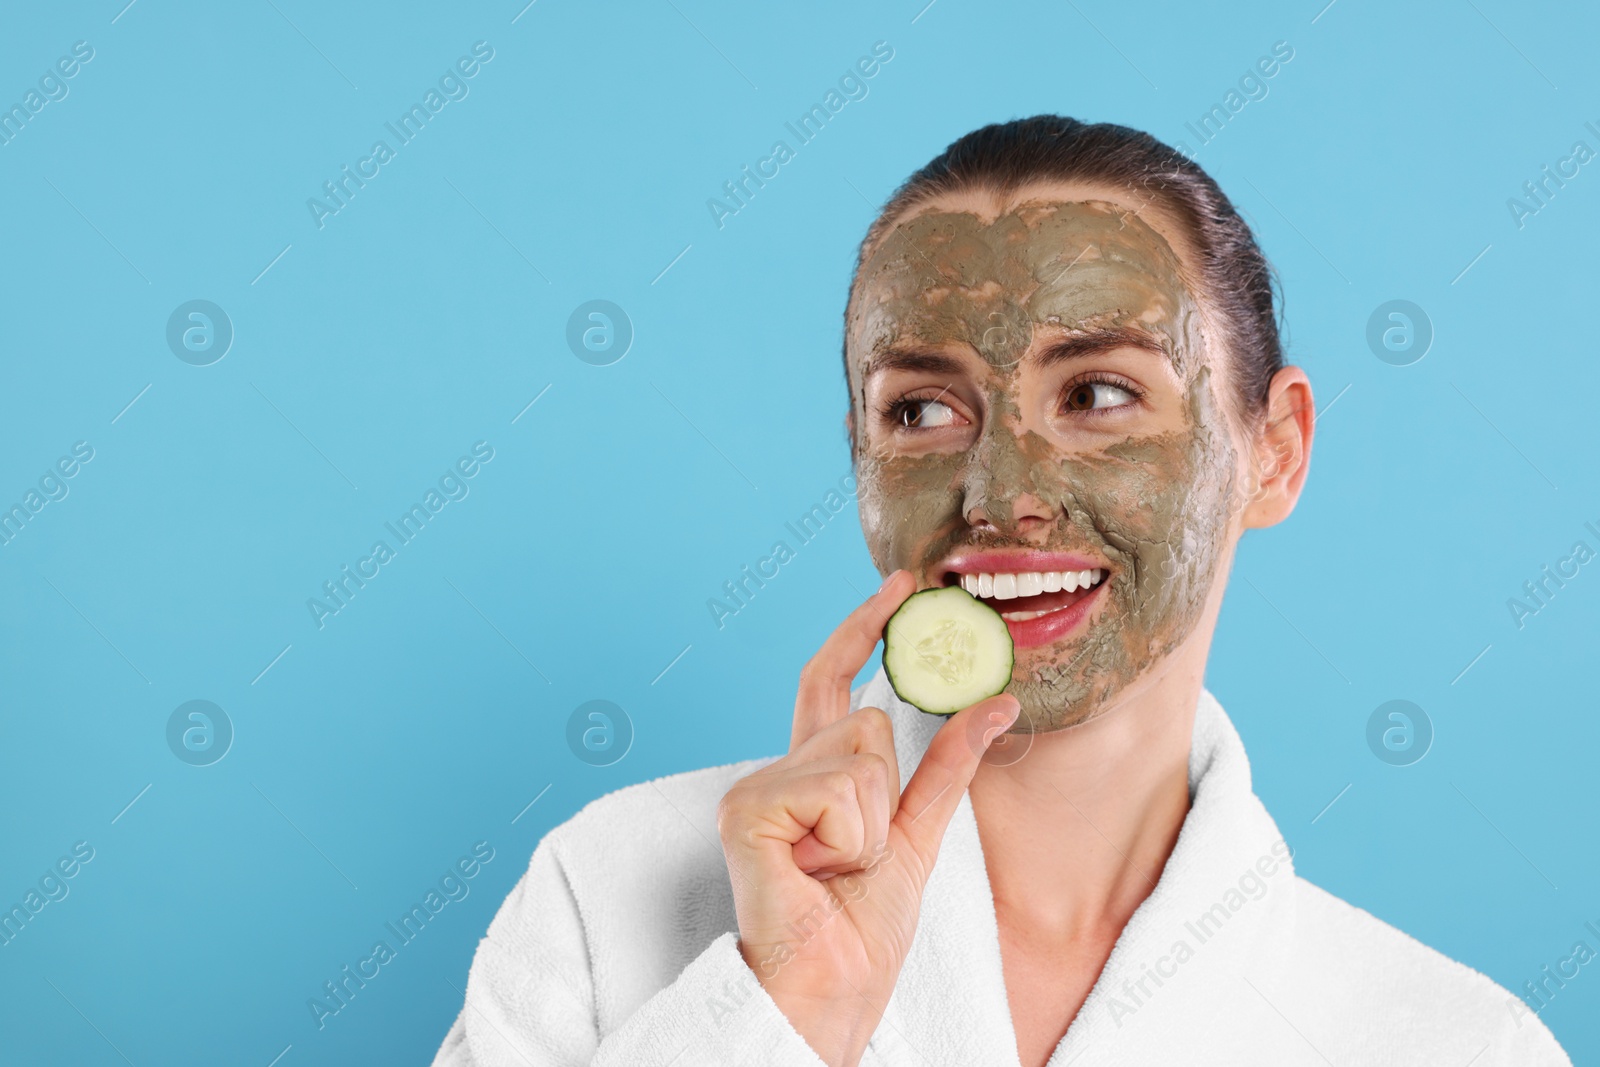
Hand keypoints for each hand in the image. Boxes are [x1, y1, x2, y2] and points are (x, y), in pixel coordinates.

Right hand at [716, 570, 1020, 1065]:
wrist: (829, 991)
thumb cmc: (859, 931)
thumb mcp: (918, 835)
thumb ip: (949, 765)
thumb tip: (997, 699)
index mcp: (810, 777)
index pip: (834, 682)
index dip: (865, 629)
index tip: (901, 582)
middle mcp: (776, 771)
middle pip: (868, 720)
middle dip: (888, 793)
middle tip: (856, 858)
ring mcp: (755, 787)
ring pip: (862, 753)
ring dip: (872, 826)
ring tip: (835, 871)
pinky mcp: (748, 809)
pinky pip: (841, 788)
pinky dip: (851, 839)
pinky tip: (816, 872)